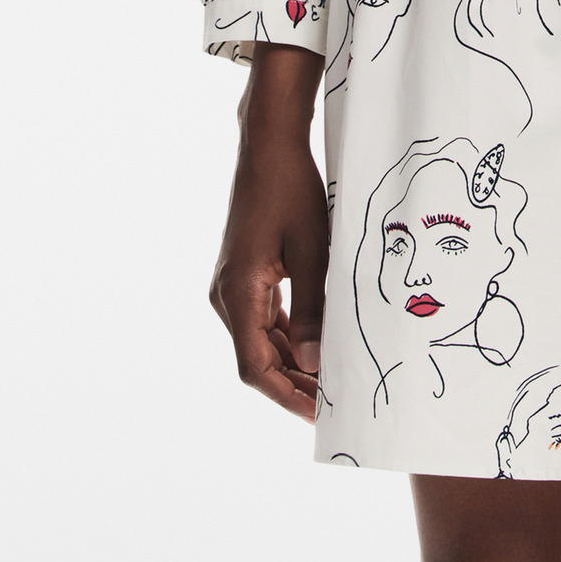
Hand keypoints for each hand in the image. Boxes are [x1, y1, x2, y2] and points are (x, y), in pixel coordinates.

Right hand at [209, 41, 327, 420]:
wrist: (269, 147)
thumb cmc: (291, 190)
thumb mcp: (312, 249)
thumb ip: (313, 307)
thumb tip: (313, 361)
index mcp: (238, 292)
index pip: (255, 367)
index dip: (286, 395)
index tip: (318, 414)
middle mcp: (227, 295)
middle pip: (256, 359)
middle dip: (294, 384)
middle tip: (334, 402)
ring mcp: (233, 286)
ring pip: (259, 342)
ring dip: (291, 363)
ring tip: (330, 380)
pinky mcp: (244, 276)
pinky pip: (263, 320)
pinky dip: (287, 338)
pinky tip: (315, 346)